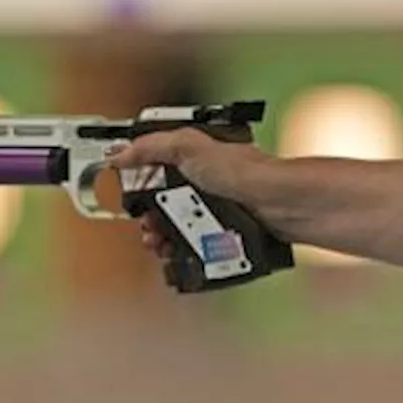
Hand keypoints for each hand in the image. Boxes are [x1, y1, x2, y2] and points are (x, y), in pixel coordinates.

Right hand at [106, 128, 271, 261]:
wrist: (281, 204)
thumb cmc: (245, 170)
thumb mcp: (190, 146)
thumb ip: (152, 146)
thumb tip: (121, 153)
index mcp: (198, 161)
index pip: (159, 173)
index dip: (142, 188)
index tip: (132, 201)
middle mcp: (209, 187)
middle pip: (168, 207)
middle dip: (150, 221)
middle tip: (147, 229)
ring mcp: (220, 213)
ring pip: (182, 231)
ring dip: (164, 240)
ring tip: (160, 245)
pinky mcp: (229, 236)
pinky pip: (201, 249)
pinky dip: (187, 254)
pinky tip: (179, 256)